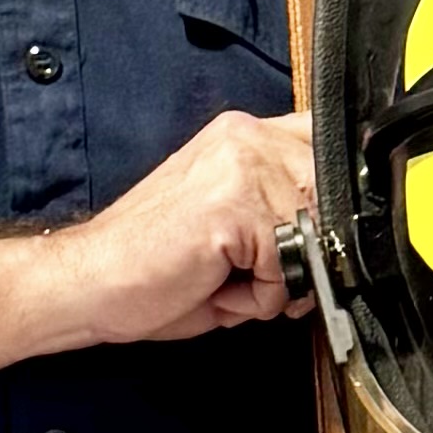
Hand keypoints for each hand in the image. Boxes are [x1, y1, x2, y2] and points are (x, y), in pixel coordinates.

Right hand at [46, 108, 314, 348]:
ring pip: (313, 234)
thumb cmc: (155, 266)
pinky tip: (217, 289)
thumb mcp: (233, 221)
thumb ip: (284, 210)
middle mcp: (247, 137)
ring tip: (229, 281)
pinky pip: (287, 266)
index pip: (326, 147)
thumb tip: (343, 235)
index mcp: (245, 134)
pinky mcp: (234, 206)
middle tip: (259, 274)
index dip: (327, 200)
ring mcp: (242, 167)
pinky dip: (261, 298)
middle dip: (309, 248)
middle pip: (332, 194)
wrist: (90, 285)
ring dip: (281, 278)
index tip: (308, 237)